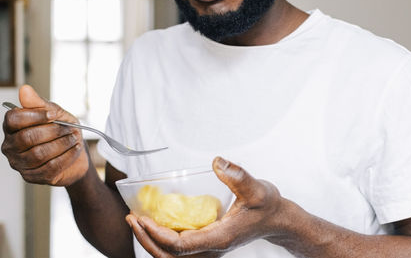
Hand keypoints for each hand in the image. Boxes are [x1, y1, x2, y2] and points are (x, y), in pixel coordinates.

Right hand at [1, 84, 88, 185]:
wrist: (75, 151)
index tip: (54, 114)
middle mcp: (10, 146)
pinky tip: (75, 149)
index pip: (13, 119)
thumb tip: (24, 89)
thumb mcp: (55, 112)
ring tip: (74, 138)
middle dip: (52, 132)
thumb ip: (39, 103)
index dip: (35, 115)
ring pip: (38, 154)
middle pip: (27, 138)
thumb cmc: (61, 129)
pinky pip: (49, 168)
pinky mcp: (32, 177)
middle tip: (68, 128)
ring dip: (61, 144)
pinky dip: (66, 156)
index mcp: (12, 127)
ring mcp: (19, 164)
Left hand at [126, 157, 285, 256]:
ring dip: (151, 242)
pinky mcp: (207, 245)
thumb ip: (238, 175)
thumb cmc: (268, 205)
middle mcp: (211, 250)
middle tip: (132, 219)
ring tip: (137, 221)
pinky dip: (162, 240)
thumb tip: (217, 162)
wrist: (278, 219)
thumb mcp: (257, 188)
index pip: (180, 246)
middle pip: (170, 257)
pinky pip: (178, 251)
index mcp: (219, 239)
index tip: (142, 218)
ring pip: (172, 257)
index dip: (157, 235)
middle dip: (147, 240)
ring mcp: (208, 250)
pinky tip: (154, 222)